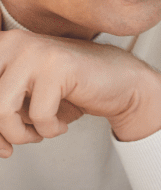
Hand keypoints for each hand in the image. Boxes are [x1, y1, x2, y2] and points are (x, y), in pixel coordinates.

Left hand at [0, 28, 160, 155]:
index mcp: (2, 46)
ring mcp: (35, 51)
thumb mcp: (23, 101)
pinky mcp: (58, 66)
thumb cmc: (68, 93)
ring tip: (37, 134)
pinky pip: (38, 115)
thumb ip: (0, 111)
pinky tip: (60, 124)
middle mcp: (13, 42)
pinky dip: (48, 130)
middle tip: (9, 147)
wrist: (120, 82)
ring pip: (2, 110)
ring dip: (20, 134)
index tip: (0, 143)